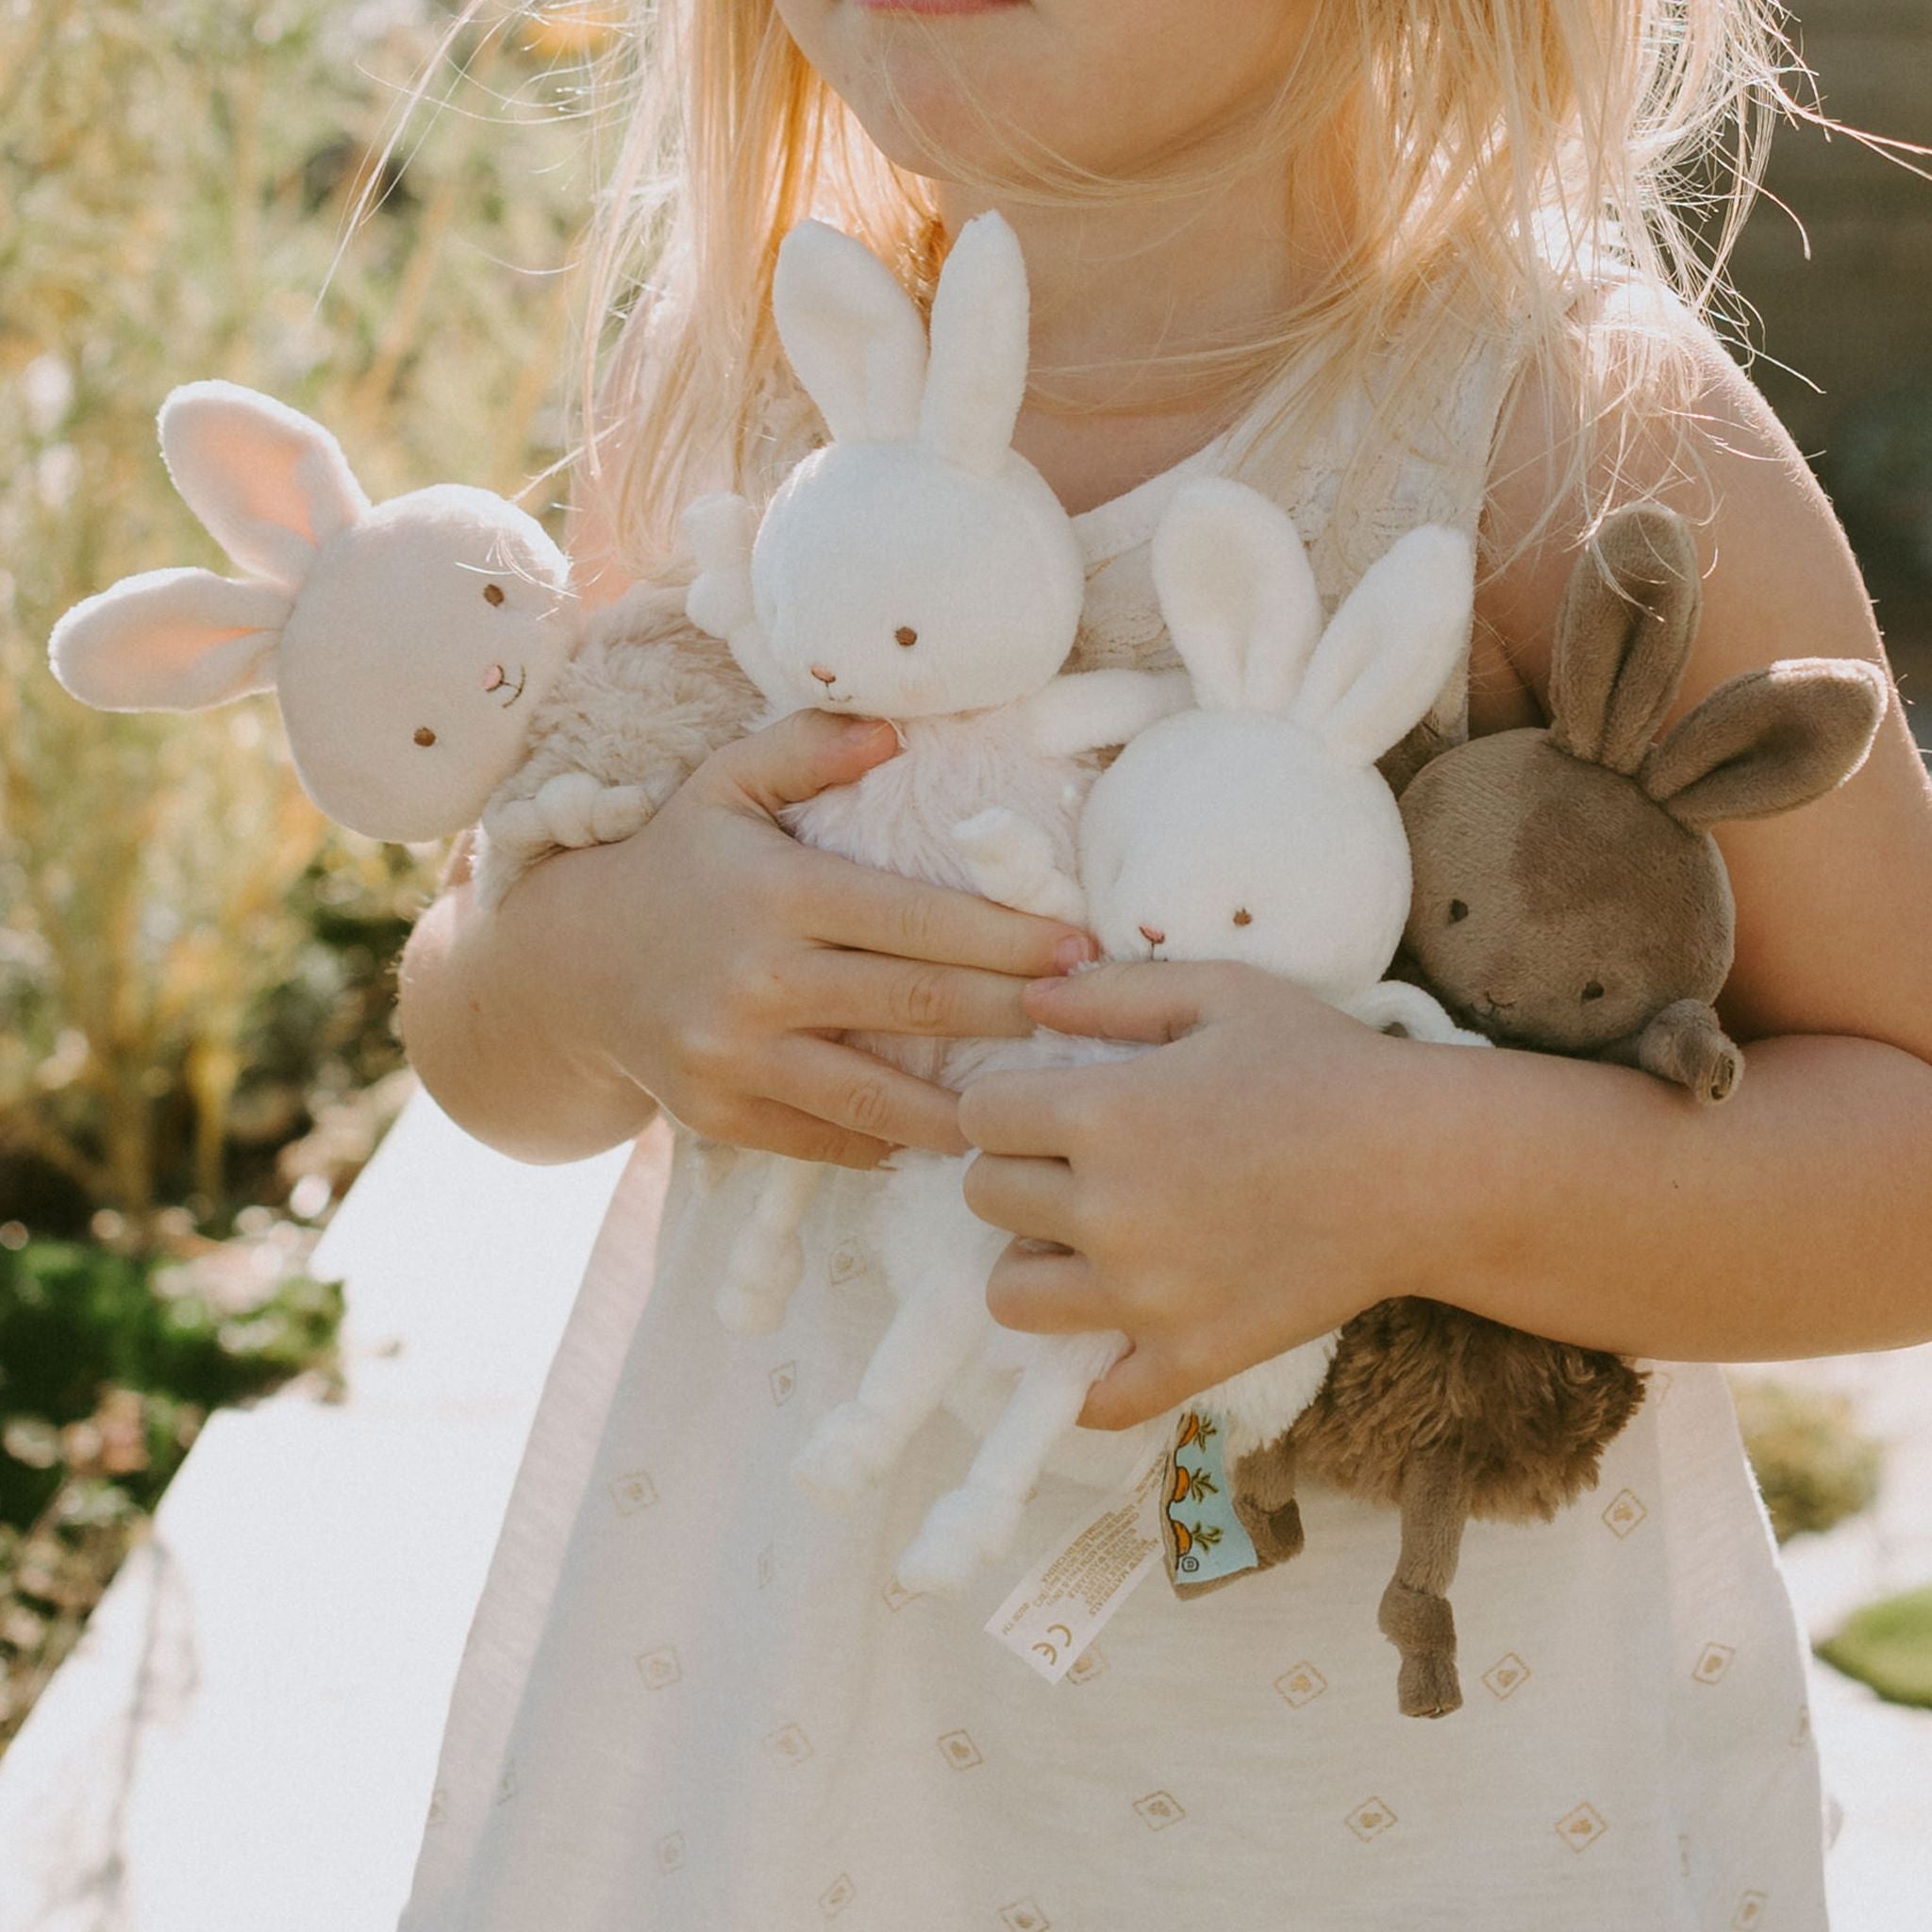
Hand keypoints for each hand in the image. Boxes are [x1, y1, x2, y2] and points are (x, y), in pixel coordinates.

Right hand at [496, 710, 1096, 1167]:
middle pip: (917, 1007)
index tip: (1077, 947)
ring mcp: (735, 1057)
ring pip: (880, 1099)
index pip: (916, 921)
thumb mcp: (724, 786)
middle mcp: (757, 980)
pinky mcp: (720, 1115)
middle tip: (1084, 1014)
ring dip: (967, 1103)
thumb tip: (898, 728)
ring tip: (1032, 1098)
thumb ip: (807, 748)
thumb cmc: (675, 864)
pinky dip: (890, 1142)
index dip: (1007, 938)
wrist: (567, 967)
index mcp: (776, 892)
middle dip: (1014, 1013)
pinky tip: (944, 1133)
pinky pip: (828, 1141)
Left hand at [957, 962, 1465, 1427]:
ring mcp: (1143, 1295)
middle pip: (987, 1198)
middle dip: (1020, 1174)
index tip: (1049, 1108)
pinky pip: (1092, 1398)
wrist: (1425, 1169)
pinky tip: (1117, 1331)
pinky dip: (1090, 1375)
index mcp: (1102, 1113)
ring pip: (1011, 1296)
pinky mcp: (1187, 1357)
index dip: (1007, 1105)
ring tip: (1087, 1244)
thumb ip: (1113, 992)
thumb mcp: (1222, 995)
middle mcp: (1106, 1209)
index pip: (979, 1117)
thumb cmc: (1326, 1066)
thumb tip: (1027, 1000)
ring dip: (1036, 1265)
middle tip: (1078, 1168)